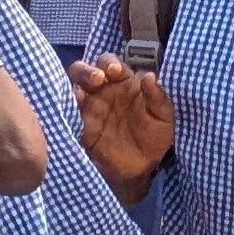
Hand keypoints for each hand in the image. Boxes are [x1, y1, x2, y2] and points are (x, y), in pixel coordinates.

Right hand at [70, 54, 175, 187]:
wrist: (141, 170)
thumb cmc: (154, 139)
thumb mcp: (163, 119)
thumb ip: (157, 98)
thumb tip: (148, 76)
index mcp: (124, 84)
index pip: (111, 65)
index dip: (110, 64)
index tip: (115, 72)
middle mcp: (103, 92)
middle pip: (86, 71)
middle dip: (87, 71)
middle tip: (97, 79)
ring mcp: (89, 109)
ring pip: (75, 88)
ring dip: (77, 87)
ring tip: (83, 93)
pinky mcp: (81, 127)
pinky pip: (70, 113)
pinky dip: (70, 107)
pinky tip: (76, 107)